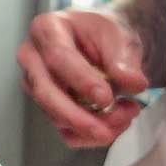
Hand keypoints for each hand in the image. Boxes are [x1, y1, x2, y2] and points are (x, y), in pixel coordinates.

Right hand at [17, 9, 148, 148]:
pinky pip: (65, 132)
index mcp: (46, 29)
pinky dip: (91, 136)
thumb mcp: (119, 35)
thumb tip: (133, 84)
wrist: (103, 44)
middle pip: (46, 93)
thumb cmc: (104, 34)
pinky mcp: (48, 108)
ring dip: (93, 125)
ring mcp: (36, 85)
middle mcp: (32, 58)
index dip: (81, 81)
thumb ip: (124, 59)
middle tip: (106, 131)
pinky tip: (115, 124)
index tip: (106, 98)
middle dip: (77, 117)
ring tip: (127, 113)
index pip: (58, 58)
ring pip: (56, 117)